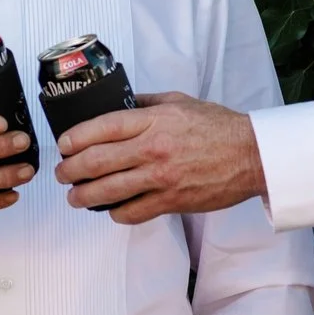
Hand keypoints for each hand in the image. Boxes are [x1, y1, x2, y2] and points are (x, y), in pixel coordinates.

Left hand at [53, 92, 265, 223]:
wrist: (251, 154)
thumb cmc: (218, 127)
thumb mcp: (179, 101)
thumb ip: (145, 102)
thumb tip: (118, 103)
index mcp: (153, 121)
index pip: (101, 128)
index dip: (74, 139)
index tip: (63, 145)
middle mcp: (152, 149)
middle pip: (96, 162)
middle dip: (70, 170)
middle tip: (62, 173)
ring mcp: (160, 178)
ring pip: (108, 191)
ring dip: (83, 196)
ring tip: (75, 196)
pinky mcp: (171, 201)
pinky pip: (132, 212)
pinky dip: (116, 213)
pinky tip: (111, 209)